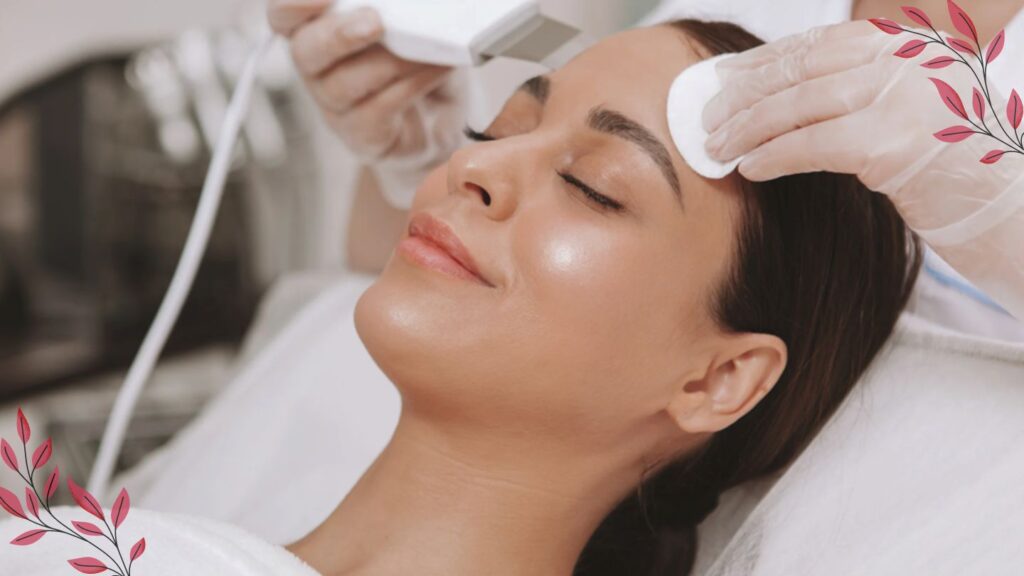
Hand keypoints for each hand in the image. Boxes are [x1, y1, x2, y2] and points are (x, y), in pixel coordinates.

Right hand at [268, 0, 458, 162]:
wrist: (441, 116)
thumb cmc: (418, 57)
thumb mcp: (408, 23)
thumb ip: (399, 9)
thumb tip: (412, 3)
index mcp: (316, 28)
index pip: (284, 14)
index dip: (295, 4)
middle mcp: (317, 68)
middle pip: (306, 51)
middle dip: (339, 35)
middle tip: (375, 22)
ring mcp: (335, 106)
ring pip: (346, 83)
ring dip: (391, 60)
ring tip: (429, 45)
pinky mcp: (362, 135)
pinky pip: (379, 109)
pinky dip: (413, 83)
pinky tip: (438, 67)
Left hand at [702, 20, 1023, 317]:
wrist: (1007, 213)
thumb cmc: (950, 169)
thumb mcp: (908, 110)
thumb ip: (857, 91)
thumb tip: (771, 96)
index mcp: (911, 43)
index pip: (820, 44)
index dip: (764, 62)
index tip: (723, 78)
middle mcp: (911, 57)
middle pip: (804, 69)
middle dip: (745, 94)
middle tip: (706, 118)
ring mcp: (908, 94)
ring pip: (802, 104)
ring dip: (749, 127)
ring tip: (717, 148)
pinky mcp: (898, 142)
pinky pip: (815, 144)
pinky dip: (774, 155)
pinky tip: (748, 169)